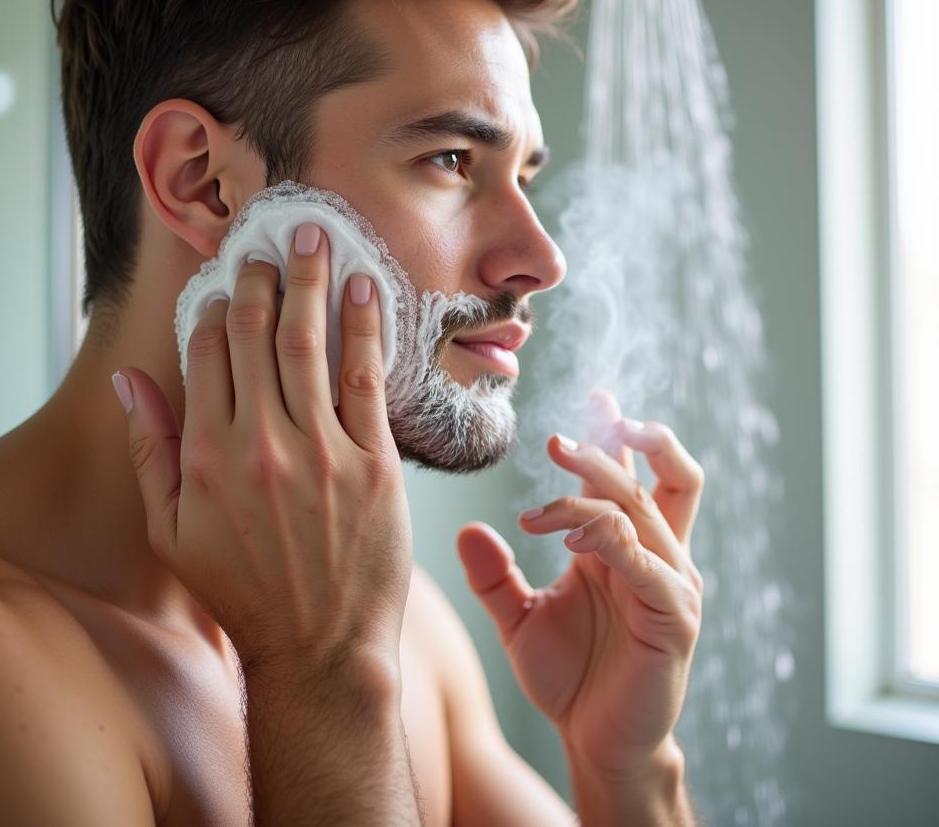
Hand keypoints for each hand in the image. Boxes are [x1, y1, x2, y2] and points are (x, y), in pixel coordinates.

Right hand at [114, 223, 410, 680]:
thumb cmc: (243, 591)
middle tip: (272, 239)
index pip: (207, 354)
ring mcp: (321, 452)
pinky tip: (365, 289)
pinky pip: (366, 379)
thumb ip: (150, 449)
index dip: (217, 305)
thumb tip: (130, 379)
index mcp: (206, 457)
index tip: (229, 276)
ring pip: (311, 344)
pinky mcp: (373, 464)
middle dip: (263, 277)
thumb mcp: (171, 532)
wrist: (320, 648)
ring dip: (311, 282)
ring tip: (316, 237)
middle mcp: (260, 444)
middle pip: (258, 335)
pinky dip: (365, 328)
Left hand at [456, 390, 703, 773]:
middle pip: (661, 474)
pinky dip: (610, 536)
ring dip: (593, 488)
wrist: (594, 744)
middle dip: (616, 444)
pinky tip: (571, 536)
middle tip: (558, 440)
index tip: (597, 398)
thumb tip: (468, 529)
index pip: (634, 474)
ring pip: (642, 508)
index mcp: (624, 547)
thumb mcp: (520, 617)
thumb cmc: (568, 679)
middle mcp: (655, 554)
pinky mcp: (674, 615)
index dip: (619, 434)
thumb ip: (496, 573)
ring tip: (542, 500)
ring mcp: (671, 582)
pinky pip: (647, 560)